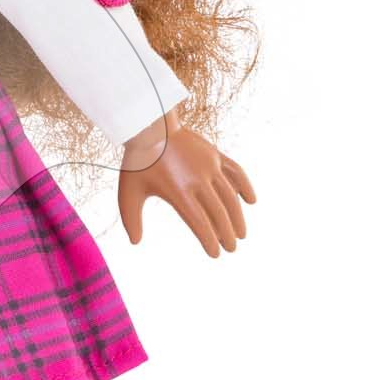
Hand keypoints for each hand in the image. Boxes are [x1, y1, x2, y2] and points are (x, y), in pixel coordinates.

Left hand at [117, 108, 255, 257]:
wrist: (149, 125)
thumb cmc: (137, 162)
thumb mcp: (129, 191)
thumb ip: (131, 219)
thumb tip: (135, 242)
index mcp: (178, 192)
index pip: (199, 223)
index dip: (209, 240)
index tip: (215, 253)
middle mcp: (197, 180)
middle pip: (218, 213)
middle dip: (227, 234)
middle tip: (232, 248)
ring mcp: (209, 166)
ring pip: (230, 196)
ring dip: (238, 217)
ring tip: (241, 234)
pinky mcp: (214, 155)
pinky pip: (236, 172)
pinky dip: (245, 186)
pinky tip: (251, 200)